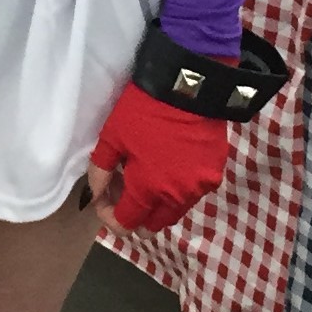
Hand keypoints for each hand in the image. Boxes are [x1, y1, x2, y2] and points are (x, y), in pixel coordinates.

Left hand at [78, 81, 229, 233]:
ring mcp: (200, 187)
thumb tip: (96, 194)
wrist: (189, 86)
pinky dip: (176, 189)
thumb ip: (100, 171)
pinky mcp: (215, 173)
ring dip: (156, 203)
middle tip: (122, 187)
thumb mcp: (112, 136)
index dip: (108, 216)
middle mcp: (177, 197)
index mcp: (148, 190)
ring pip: (173, 211)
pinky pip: (192, 193)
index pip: (125, 224)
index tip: (102, 197)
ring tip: (145, 176)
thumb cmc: (144, 111)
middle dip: (134, 214)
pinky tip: (167, 166)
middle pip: (152, 225)